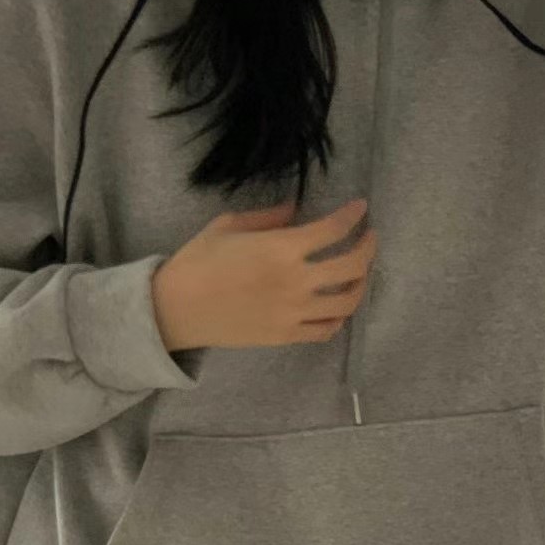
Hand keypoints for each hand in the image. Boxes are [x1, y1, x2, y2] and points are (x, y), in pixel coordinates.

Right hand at [151, 198, 378, 351]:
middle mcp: (296, 281)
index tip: (360, 208)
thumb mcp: (228, 225)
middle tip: (368, 238)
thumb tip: (295, 210)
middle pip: (352, 265)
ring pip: (347, 302)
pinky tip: (337, 306)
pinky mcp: (286, 335)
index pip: (333, 230)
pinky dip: (338, 317)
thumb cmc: (197, 261)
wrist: (176, 309)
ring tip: (359, 274)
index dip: (353, 216)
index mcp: (281, 248)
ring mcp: (294, 313)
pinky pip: (326, 330)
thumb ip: (268, 217)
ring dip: (361, 284)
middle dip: (368, 247)